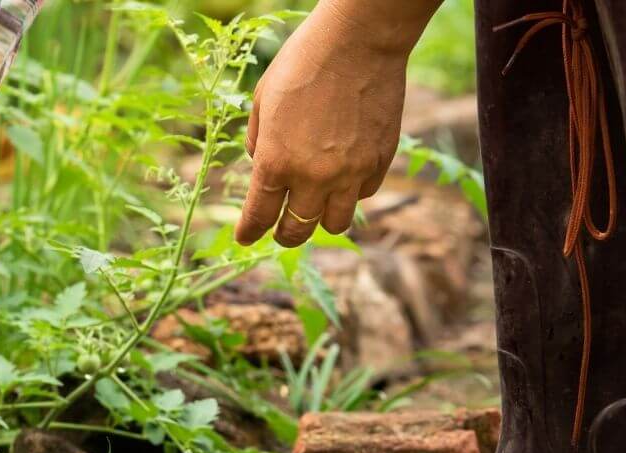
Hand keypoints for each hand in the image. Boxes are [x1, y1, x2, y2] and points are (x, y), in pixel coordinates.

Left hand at [236, 3, 413, 247]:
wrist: (358, 40)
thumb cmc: (303, 62)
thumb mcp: (263, 99)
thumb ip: (257, 141)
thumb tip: (260, 165)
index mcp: (276, 161)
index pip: (259, 215)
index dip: (249, 232)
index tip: (245, 238)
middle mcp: (313, 176)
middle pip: (296, 231)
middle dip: (285, 235)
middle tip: (281, 231)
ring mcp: (350, 173)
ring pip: (335, 224)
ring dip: (321, 220)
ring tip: (316, 208)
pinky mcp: (379, 162)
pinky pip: (362, 195)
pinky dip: (350, 192)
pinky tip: (344, 176)